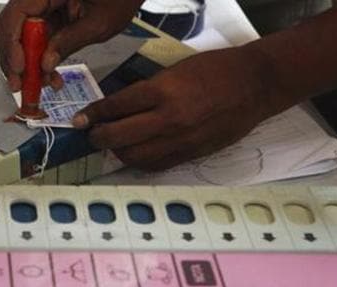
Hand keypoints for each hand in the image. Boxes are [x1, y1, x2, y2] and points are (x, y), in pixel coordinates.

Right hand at [0, 0, 139, 90]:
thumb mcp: (100, 23)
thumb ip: (70, 41)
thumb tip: (45, 64)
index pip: (17, 13)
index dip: (12, 43)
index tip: (19, 68)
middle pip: (12, 27)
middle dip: (14, 59)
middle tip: (19, 85)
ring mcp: (43, 8)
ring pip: (20, 37)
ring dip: (26, 64)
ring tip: (38, 86)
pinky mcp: (49, 19)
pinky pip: (36, 40)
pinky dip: (39, 60)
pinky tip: (50, 77)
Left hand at [73, 46, 289, 169]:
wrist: (256, 84)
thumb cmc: (214, 70)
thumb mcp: (174, 72)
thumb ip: (147, 92)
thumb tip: (118, 109)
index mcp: (163, 91)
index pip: (116, 107)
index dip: (93, 114)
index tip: (80, 119)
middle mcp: (169, 119)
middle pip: (119, 137)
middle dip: (98, 137)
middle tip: (91, 134)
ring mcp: (181, 140)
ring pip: (134, 157)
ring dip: (117, 153)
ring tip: (113, 145)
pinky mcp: (192, 154)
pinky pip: (157, 165)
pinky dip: (140, 162)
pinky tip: (135, 154)